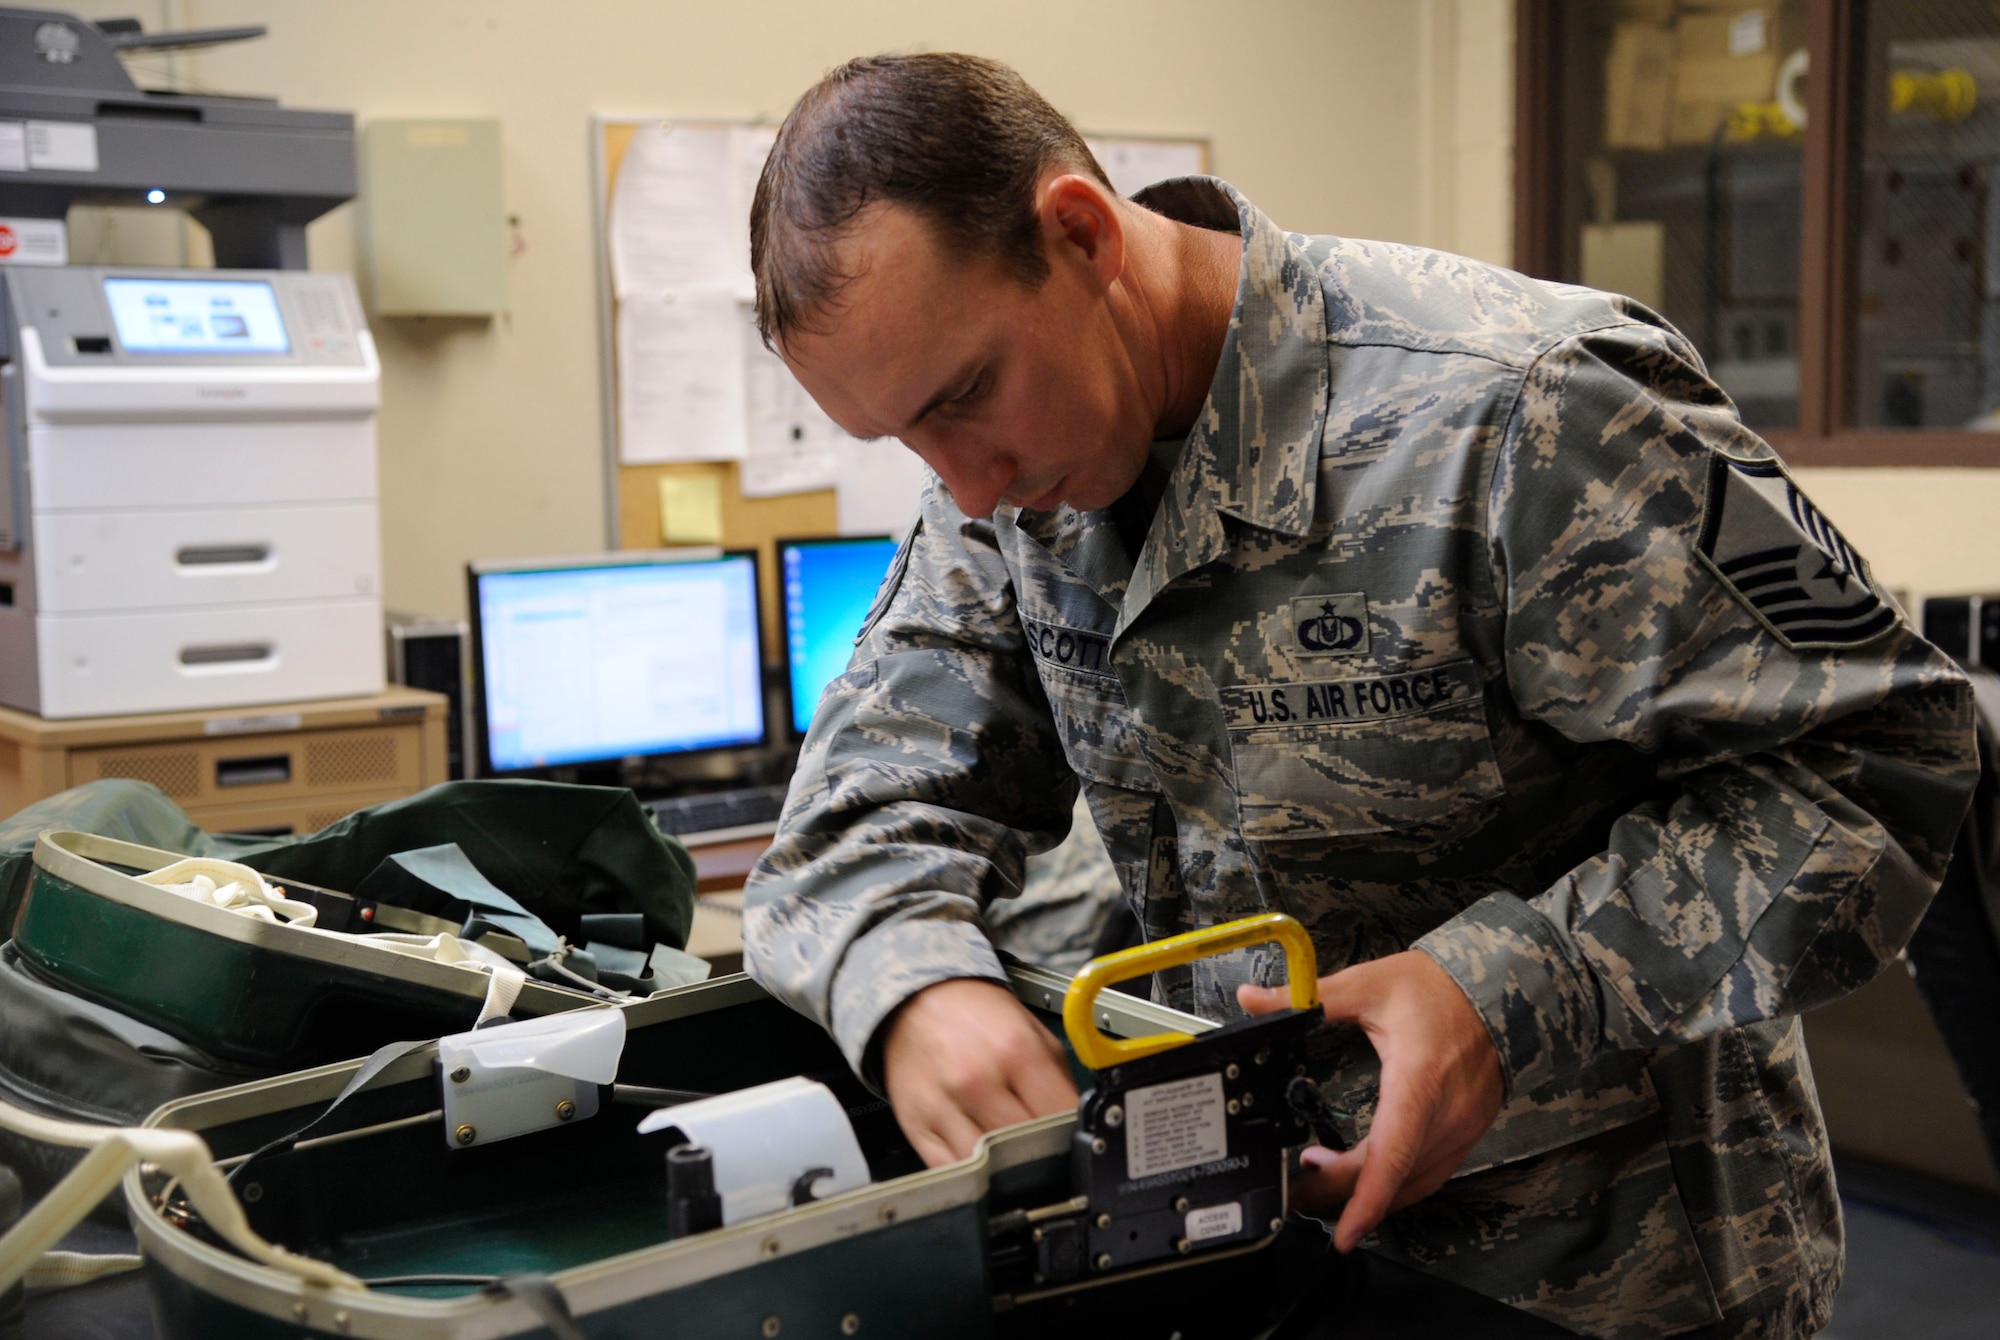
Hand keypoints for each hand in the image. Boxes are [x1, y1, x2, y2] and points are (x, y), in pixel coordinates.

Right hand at [881, 978, 1079, 1166]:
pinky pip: (950, 1171)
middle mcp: (977, 1081)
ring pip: (986, 1166)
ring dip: (1005, 1172)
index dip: (1073, 1137)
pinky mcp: (917, 1124)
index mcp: (1016, 1053)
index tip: (1076, 1145)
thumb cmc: (976, 1015)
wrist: (920, 998)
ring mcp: (943, 1106)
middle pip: (1024, 1147)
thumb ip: (1058, 1077)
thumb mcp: (1032, 1031)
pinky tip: (980, 1164)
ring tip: (1013, 1162)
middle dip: (1042, 1155)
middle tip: (1047, 1156)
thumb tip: (1076, 1122)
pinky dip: (970, 1176)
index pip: (1059, 1118)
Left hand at [1238, 950, 1503, 1252]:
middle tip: (1295, 1192)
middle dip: (1339, 1194)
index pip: (1392, 1153)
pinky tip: (1364, 1177)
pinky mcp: (1465, 1134)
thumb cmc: (1437, 989)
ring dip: (1366, 1192)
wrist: (1497, 992)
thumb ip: (1307, 998)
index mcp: (1419, 1079)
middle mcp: (1444, 1114)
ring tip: (1317, 1178)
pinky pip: (1429, 1175)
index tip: (1343, 1233)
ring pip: (1411, 1184)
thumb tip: (1251, 999)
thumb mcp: (1367, 984)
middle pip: (1390, 1176)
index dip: (1365, 1199)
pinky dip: (1394, 1185)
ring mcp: (1460, 1129)